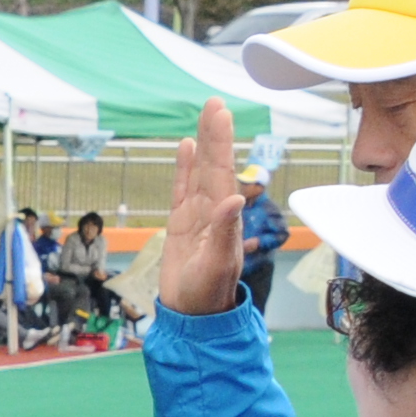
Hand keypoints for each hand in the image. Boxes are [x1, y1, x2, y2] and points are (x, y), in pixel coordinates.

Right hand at [160, 100, 243, 316]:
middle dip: (215, 134)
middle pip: (212, 164)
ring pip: (198, 172)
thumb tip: (235, 197)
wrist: (192, 313)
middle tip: (214, 103)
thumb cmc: (208, 292)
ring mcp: (196, 215)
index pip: (222, 171)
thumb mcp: (218, 263)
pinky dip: (183, 168)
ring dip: (202, 145)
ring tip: (204, 116)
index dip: (221, 141)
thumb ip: (225, 231)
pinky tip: (185, 147)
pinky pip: (181, 189)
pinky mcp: (180, 223)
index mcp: (224, 215)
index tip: (221, 113)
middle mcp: (213, 209)